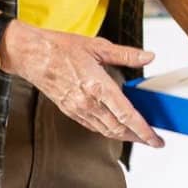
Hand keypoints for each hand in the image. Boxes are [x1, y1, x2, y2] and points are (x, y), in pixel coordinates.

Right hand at [0, 20, 163, 145]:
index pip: (126, 115)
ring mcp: (77, 109)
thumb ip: (126, 55)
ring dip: (124, 136)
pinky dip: (107, 130)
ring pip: (106, 131)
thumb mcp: (98, 46)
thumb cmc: (60, 48)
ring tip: (139, 136)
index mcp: (97, 86)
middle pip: (118, 129)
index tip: (156, 139)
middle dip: (138, 138)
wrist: (31, 55)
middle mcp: (88, 102)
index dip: (143, 130)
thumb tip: (149, 56)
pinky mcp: (70, 111)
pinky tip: (115, 128)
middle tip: (154, 141)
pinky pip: (93, 126)